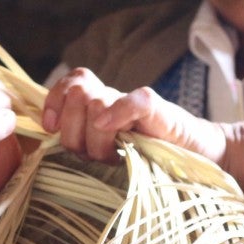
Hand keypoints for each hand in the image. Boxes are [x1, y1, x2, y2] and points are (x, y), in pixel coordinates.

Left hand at [43, 68, 229, 165]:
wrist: (195, 156)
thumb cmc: (145, 158)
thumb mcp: (105, 154)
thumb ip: (80, 142)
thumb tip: (48, 136)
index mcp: (97, 106)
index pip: (68, 85)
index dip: (54, 102)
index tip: (51, 126)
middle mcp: (112, 99)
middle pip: (76, 97)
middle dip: (74, 133)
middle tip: (92, 154)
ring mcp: (133, 102)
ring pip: (97, 103)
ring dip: (97, 139)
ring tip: (113, 155)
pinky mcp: (157, 109)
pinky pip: (133, 102)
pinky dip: (118, 113)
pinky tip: (115, 130)